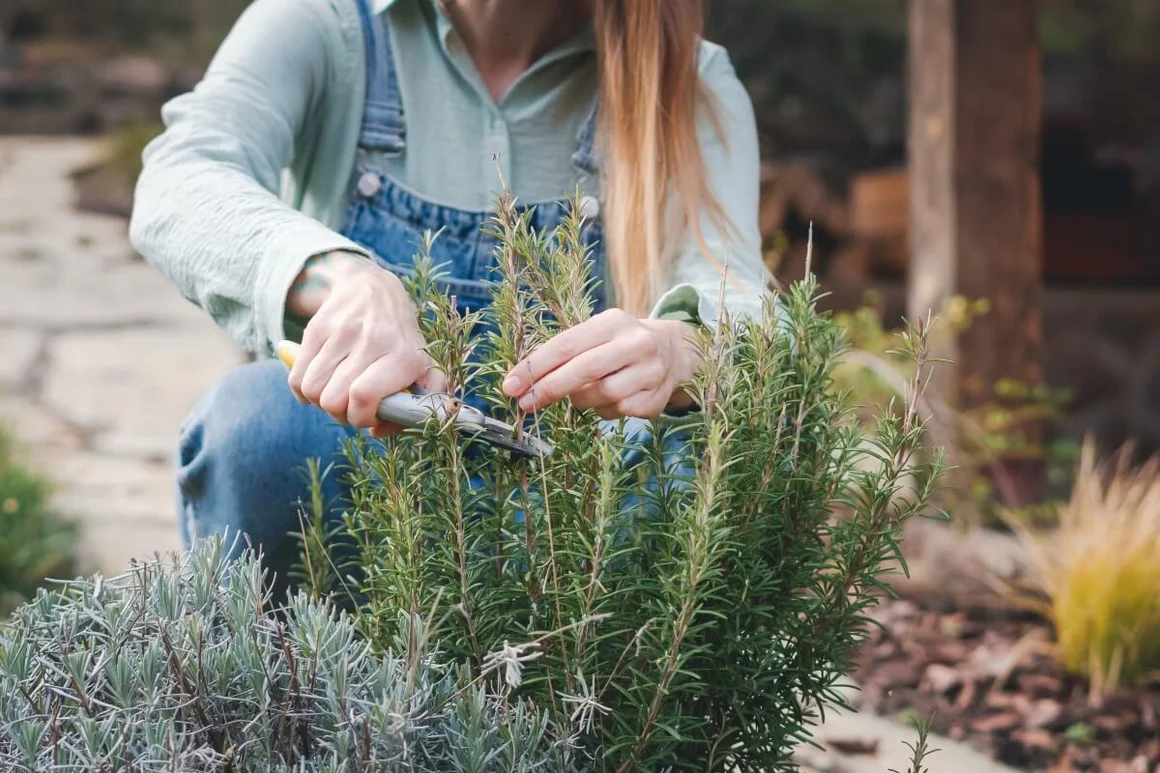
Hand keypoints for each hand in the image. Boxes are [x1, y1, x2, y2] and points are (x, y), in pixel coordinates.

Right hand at [285, 251, 444, 436]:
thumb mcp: (427, 368)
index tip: (369, 416)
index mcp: (403, 356)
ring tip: (337, 394)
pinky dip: (303, 390)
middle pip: (333, 399)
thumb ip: (422, 406)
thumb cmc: (402, 340)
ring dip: (321, 402)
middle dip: (341, 414)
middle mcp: (371, 340)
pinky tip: (320, 384)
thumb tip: (379, 431)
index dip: (361, 416)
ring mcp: (340, 332)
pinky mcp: (316, 328)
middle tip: (352, 406)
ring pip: (312, 390)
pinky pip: (296, 377)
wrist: (374, 289)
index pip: (363, 395)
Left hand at [501, 309, 700, 419]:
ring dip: (579, 400)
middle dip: (549, 388)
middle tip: (525, 403)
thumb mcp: (596, 335)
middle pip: (583, 370)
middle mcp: (636, 343)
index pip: (566, 344)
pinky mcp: (656, 399)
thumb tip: (522, 380)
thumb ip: (565, 352)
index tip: (510, 385)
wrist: (674, 353)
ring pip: (600, 395)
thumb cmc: (619, 344)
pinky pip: (616, 411)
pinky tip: (605, 399)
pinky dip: (601, 409)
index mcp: (613, 322)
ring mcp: (650, 372)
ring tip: (576, 396)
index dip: (535, 367)